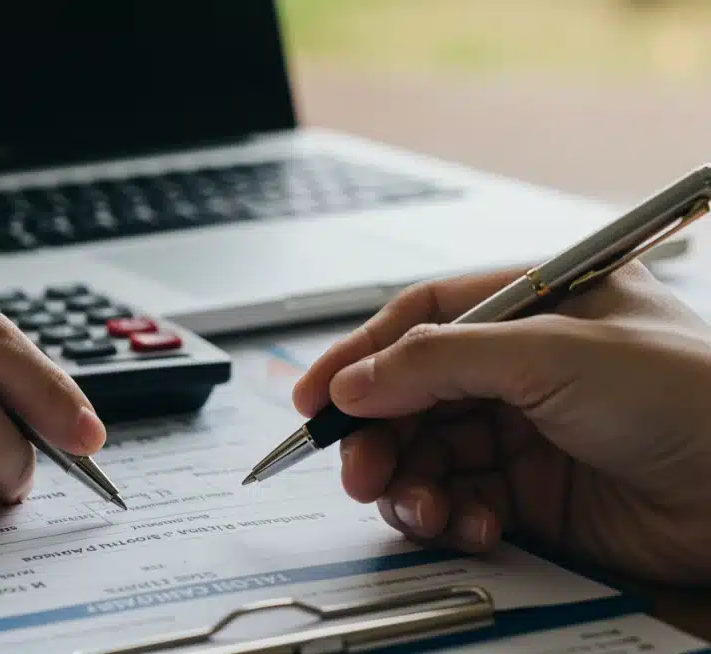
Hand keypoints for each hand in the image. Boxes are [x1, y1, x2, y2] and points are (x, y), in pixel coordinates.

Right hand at [292, 261, 710, 584]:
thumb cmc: (689, 395)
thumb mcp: (552, 351)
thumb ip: (439, 360)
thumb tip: (355, 379)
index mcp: (530, 308)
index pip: (419, 320)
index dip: (360, 355)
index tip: (316, 396)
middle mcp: (521, 367)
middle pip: (411, 395)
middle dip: (376, 433)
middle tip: (358, 468)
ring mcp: (525, 432)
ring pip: (427, 454)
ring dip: (408, 483)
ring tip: (418, 506)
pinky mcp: (533, 495)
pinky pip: (460, 502)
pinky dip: (449, 517)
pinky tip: (468, 524)